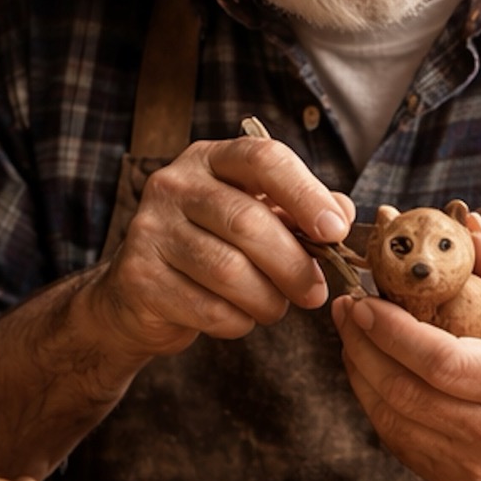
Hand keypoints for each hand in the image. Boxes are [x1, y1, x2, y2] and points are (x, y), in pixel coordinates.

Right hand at [91, 135, 354, 358]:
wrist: (139, 292)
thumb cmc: (212, 246)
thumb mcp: (256, 215)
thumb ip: (300, 210)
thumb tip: (343, 213)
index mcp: (211, 159)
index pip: (264, 159)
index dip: (305, 194)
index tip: (335, 230)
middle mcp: (174, 184)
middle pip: (247, 221)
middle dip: (292, 262)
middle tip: (316, 291)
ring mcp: (149, 229)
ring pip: (227, 270)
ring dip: (267, 299)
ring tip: (276, 307)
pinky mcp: (138, 277)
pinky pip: (206, 308)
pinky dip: (237, 321)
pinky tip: (241, 317)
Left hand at [332, 215, 480, 480]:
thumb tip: (468, 227)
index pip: (440, 362)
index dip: (393, 331)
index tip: (364, 299)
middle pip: (404, 393)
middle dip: (362, 346)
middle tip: (345, 307)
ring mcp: (473, 467)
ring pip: (392, 421)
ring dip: (361, 374)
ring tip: (352, 333)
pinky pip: (400, 442)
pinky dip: (377, 404)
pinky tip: (373, 370)